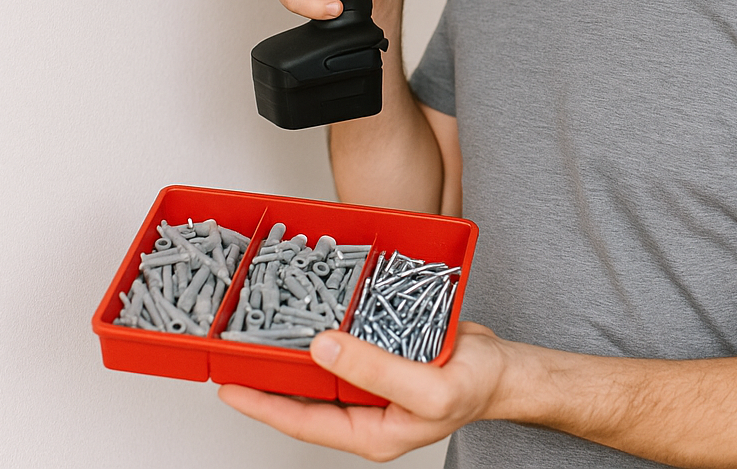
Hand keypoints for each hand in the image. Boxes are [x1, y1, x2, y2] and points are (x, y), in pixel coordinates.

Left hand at [217, 322, 511, 461]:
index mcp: (370, 430)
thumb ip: (374, 370)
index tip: (229, 386)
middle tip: (237, 350)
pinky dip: (329, 323)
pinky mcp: (385, 350)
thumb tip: (322, 347)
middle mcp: (366, 406)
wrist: (507, 366)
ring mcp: (374, 379)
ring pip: (324, 365)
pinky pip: (349, 339)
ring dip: (297, 346)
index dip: (262, 404)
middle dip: (271, 375)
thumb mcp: (427, 386)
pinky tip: (315, 306)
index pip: (303, 420)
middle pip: (307, 394)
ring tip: (264, 325)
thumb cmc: (477, 385)